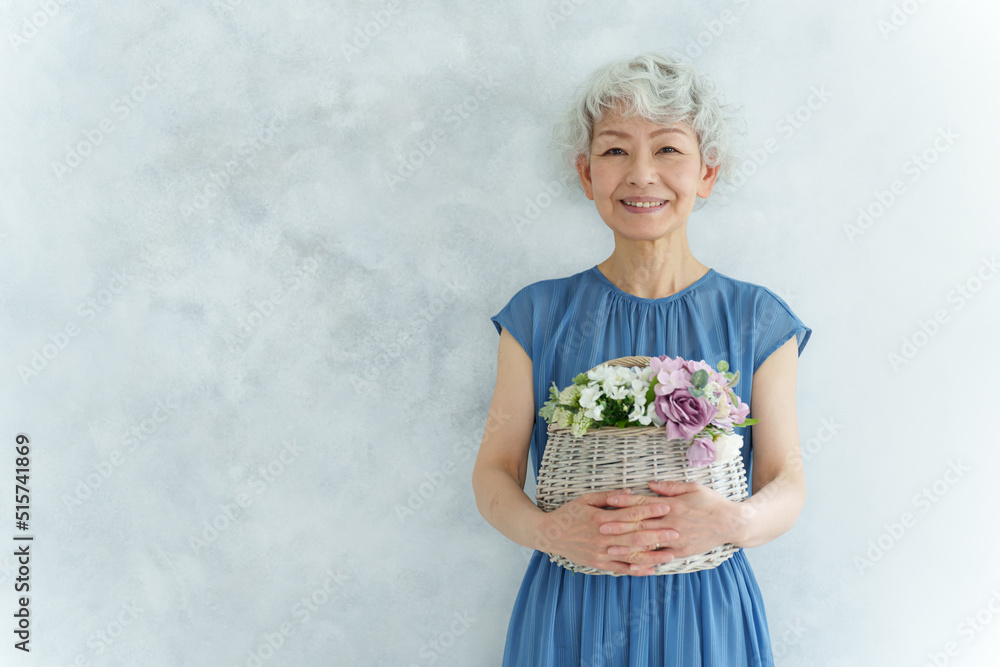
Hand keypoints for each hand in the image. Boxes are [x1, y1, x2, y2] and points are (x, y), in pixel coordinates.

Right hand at [536, 488, 678, 575]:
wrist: (549, 534)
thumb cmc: (569, 513)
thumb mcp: (586, 499)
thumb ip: (609, 496)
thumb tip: (630, 492)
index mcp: (601, 518)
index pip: (631, 514)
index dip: (650, 511)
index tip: (666, 508)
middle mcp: (603, 537)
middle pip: (636, 535)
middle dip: (658, 534)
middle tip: (677, 532)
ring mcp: (602, 552)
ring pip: (632, 555)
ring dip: (653, 555)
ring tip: (670, 554)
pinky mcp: (599, 563)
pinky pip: (621, 568)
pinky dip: (637, 570)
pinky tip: (651, 570)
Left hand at [599, 480, 742, 574]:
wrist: (732, 523)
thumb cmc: (711, 502)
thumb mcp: (692, 487)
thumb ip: (669, 487)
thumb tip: (649, 484)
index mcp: (672, 505)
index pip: (644, 503)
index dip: (625, 502)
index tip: (609, 501)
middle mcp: (671, 522)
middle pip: (641, 524)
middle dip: (619, 526)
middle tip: (600, 527)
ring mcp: (676, 538)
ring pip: (647, 543)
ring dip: (627, 546)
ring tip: (609, 548)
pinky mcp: (682, 551)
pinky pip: (660, 557)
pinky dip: (645, 560)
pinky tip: (632, 563)